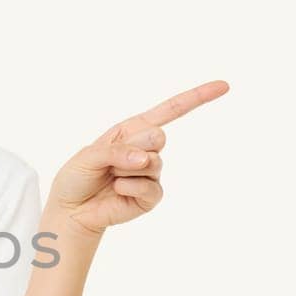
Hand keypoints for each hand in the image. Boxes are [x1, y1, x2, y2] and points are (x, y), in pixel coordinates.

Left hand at [48, 80, 229, 237]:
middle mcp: (146, 149)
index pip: (170, 110)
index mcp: (133, 130)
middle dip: (133, 147)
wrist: (72, 209)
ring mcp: (151, 174)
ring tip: (111, 177)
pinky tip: (118, 191)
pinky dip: (129, 188)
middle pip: (158, 137)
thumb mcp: (89, 155)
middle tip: (112, 162)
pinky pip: (149, 188)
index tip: (223, 86)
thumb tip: (146, 160)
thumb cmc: (78, 177)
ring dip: (125, 170)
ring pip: (153, 163)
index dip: (197, 97)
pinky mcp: (151, 197)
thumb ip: (117, 152)